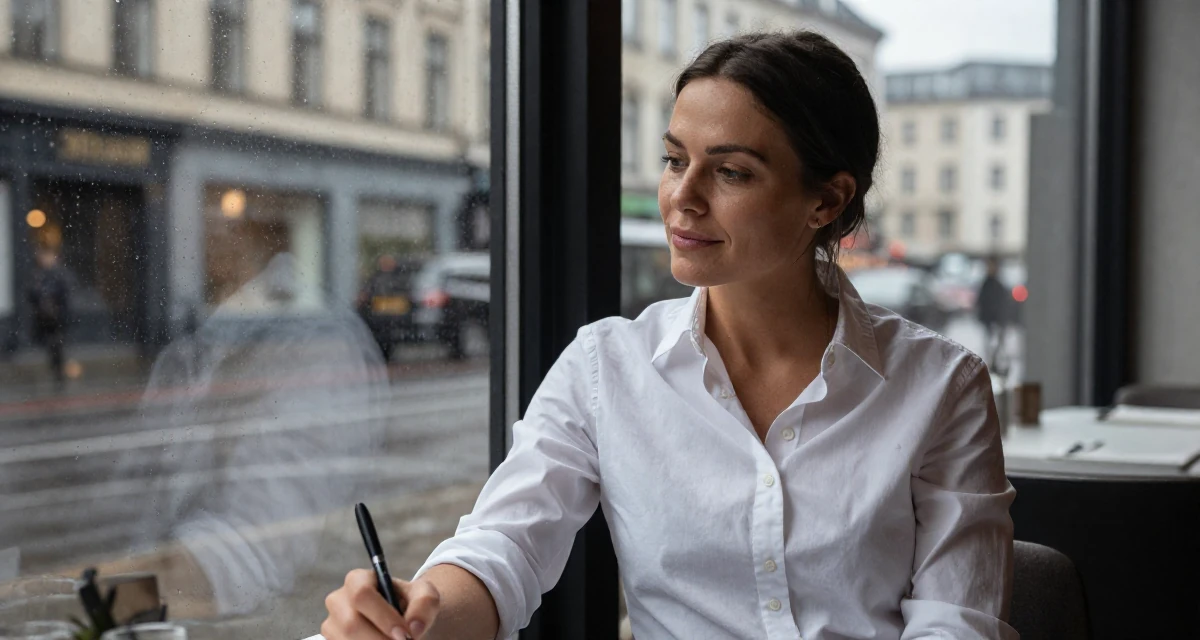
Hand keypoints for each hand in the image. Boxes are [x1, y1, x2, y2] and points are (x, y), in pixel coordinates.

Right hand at [322, 569, 441, 639]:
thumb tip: (413, 627)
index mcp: (357, 580)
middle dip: (380, 639)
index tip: (404, 634)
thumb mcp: (425, 595)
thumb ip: (424, 603)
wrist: (403, 620)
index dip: (383, 617)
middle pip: (351, 624)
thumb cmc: (411, 604)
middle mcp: (338, 600)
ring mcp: (331, 624)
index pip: (361, 594)